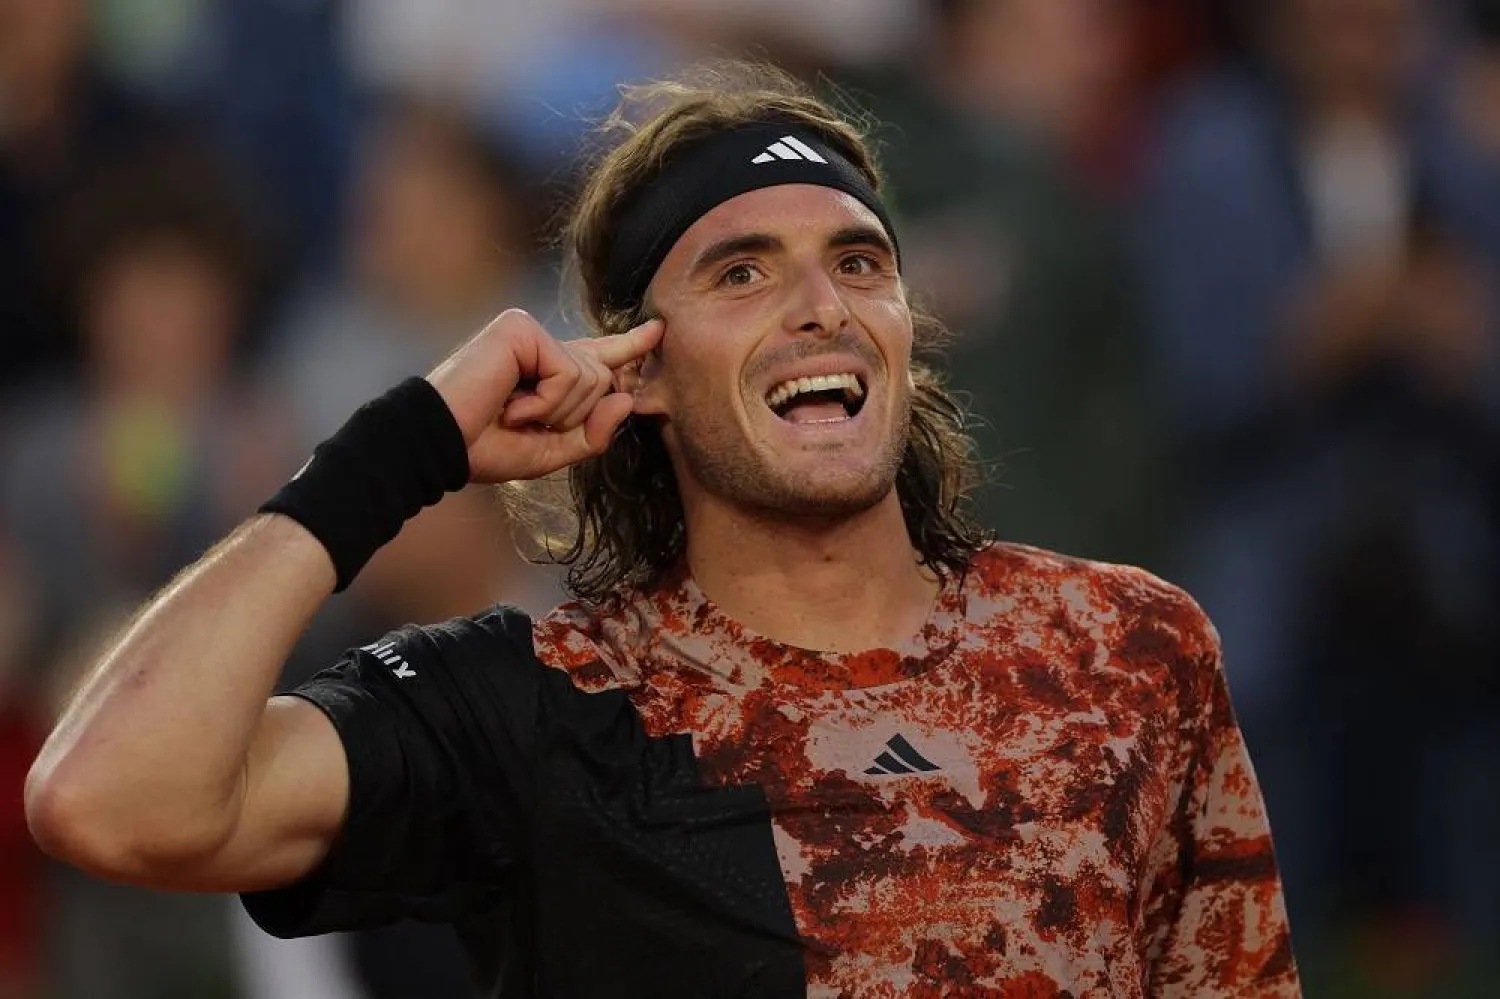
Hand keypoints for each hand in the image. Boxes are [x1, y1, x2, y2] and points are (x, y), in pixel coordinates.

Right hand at [426, 309, 663, 483]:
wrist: (440, 446)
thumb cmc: (485, 449)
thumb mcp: (551, 451)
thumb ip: (594, 433)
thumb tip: (628, 398)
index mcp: (548, 370)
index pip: (599, 355)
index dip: (631, 345)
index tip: (658, 331)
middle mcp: (541, 344)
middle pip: (604, 380)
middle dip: (573, 416)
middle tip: (525, 423)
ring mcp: (530, 331)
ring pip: (591, 378)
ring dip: (556, 412)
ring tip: (514, 414)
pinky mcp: (521, 328)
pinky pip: (569, 373)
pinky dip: (546, 401)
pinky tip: (513, 405)